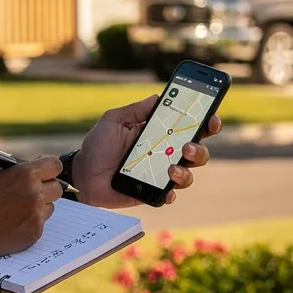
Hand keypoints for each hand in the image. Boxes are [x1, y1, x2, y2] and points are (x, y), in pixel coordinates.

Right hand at [0, 158, 63, 259]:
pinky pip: (40, 223)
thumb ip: (16, 167)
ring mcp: (37, 215)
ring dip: (38, 206)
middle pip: (57, 187)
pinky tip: (11, 223)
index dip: (48, 168)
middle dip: (46, 187)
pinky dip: (29, 221)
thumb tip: (34, 166)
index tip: (43, 172)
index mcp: (26, 174)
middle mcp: (36, 194)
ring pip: (49, 207)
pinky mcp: (34, 233)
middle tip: (32, 190)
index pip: (55, 166)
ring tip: (15, 209)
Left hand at [71, 94, 220, 207]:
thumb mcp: (115, 120)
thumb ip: (136, 110)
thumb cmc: (98, 145)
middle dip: (199, 149)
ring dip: (186, 172)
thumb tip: (159, 96)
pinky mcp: (151, 193)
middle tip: (188, 146)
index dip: (206, 123)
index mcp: (159, 134)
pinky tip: (165, 191)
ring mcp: (159, 176)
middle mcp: (165, 155)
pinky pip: (169, 196)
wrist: (81, 173)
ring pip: (188, 176)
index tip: (211, 118)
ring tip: (171, 169)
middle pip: (197, 153)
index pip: (190, 128)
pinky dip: (170, 194)